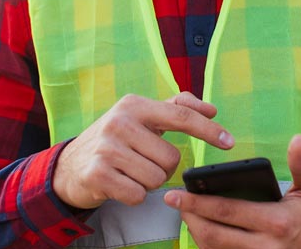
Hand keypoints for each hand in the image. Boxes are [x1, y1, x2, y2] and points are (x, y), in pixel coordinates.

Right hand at [53, 92, 235, 208]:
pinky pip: (138, 194)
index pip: (180, 115)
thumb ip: (175, 109)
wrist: (70, 166)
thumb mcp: (141, 118)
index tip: (229, 141)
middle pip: (171, 158)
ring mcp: (106, 148)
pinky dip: (134, 195)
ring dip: (148, 183)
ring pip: (156, 179)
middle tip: (142, 162)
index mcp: (134, 105)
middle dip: (163, 168)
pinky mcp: (97, 173)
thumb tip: (211, 109)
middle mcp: (119, 121)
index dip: (208, 130)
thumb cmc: (116, 141)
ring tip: (129, 172)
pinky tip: (119, 184)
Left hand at [162, 135, 300, 248]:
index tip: (177, 194)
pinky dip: (209, 244)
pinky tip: (202, 228)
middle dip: (189, 217)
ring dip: (195, 232)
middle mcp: (263, 245)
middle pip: (213, 234)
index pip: (227, 211)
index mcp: (275, 221)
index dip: (198, 203)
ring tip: (186, 213)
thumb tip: (297, 140)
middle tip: (172, 202)